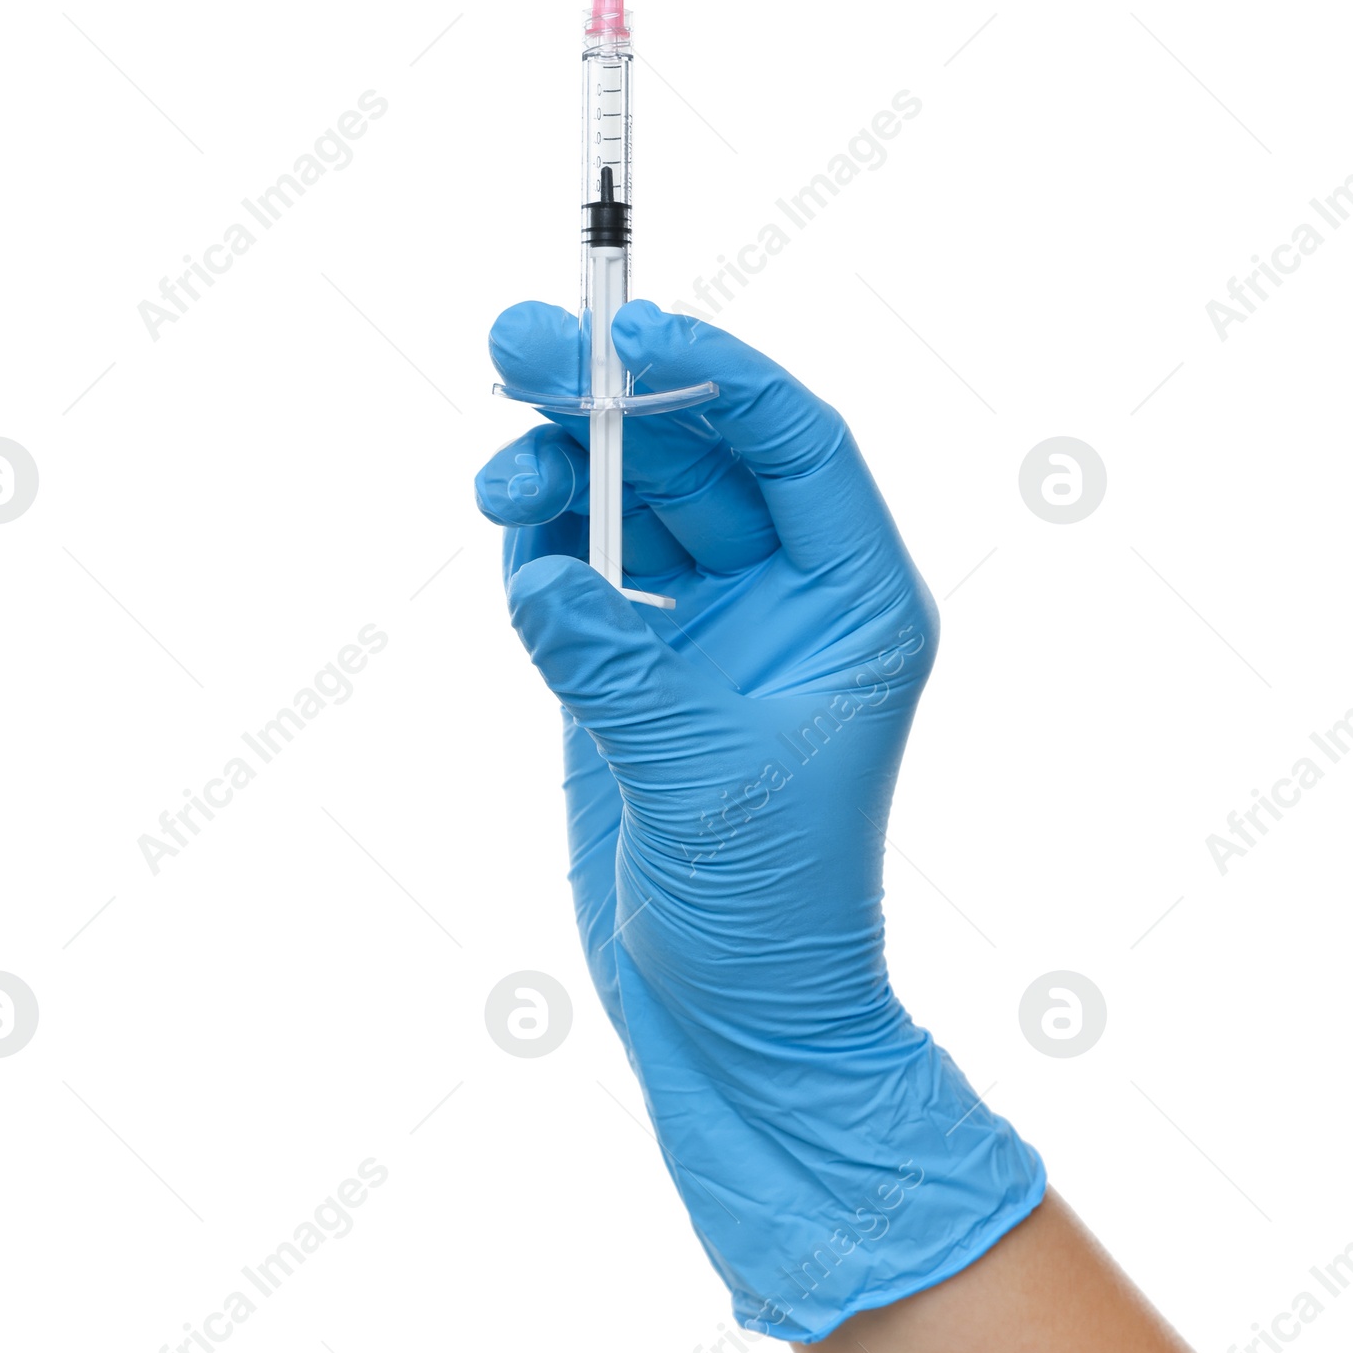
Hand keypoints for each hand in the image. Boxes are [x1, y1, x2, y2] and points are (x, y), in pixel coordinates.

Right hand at [475, 299, 1043, 1338]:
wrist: (732, 1022)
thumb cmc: (771, 915)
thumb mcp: (699, 782)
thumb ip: (616, 665)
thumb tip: (540, 563)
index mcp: (854, 608)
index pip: (797, 447)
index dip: (718, 371)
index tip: (630, 331)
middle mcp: (789, 601)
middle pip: (702, 453)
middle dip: (612, 399)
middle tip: (516, 347)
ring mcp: (710, 630)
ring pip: (636, 501)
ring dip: (564, 470)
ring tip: (497, 473)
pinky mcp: (638, 668)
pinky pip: (586, 567)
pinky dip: (543, 542)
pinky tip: (510, 531)